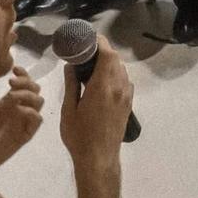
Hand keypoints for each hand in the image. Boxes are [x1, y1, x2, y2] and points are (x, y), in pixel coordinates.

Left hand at [0, 67, 43, 172]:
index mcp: (5, 104)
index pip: (22, 85)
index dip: (23, 74)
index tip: (13, 68)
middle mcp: (16, 111)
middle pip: (34, 90)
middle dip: (27, 82)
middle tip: (11, 82)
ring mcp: (20, 123)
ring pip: (39, 102)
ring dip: (29, 95)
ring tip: (12, 96)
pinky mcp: (23, 136)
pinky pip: (37, 120)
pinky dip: (31, 111)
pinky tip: (17, 110)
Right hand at [59, 36, 133, 169]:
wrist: (99, 159)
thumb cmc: (80, 136)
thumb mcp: (69, 109)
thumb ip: (72, 85)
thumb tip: (71, 66)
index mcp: (104, 86)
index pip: (108, 54)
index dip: (100, 42)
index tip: (87, 38)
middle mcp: (119, 88)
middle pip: (115, 60)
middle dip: (102, 51)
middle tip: (85, 52)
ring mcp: (126, 96)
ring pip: (121, 70)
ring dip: (109, 63)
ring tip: (91, 66)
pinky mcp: (128, 104)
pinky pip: (124, 82)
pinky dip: (114, 75)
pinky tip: (101, 82)